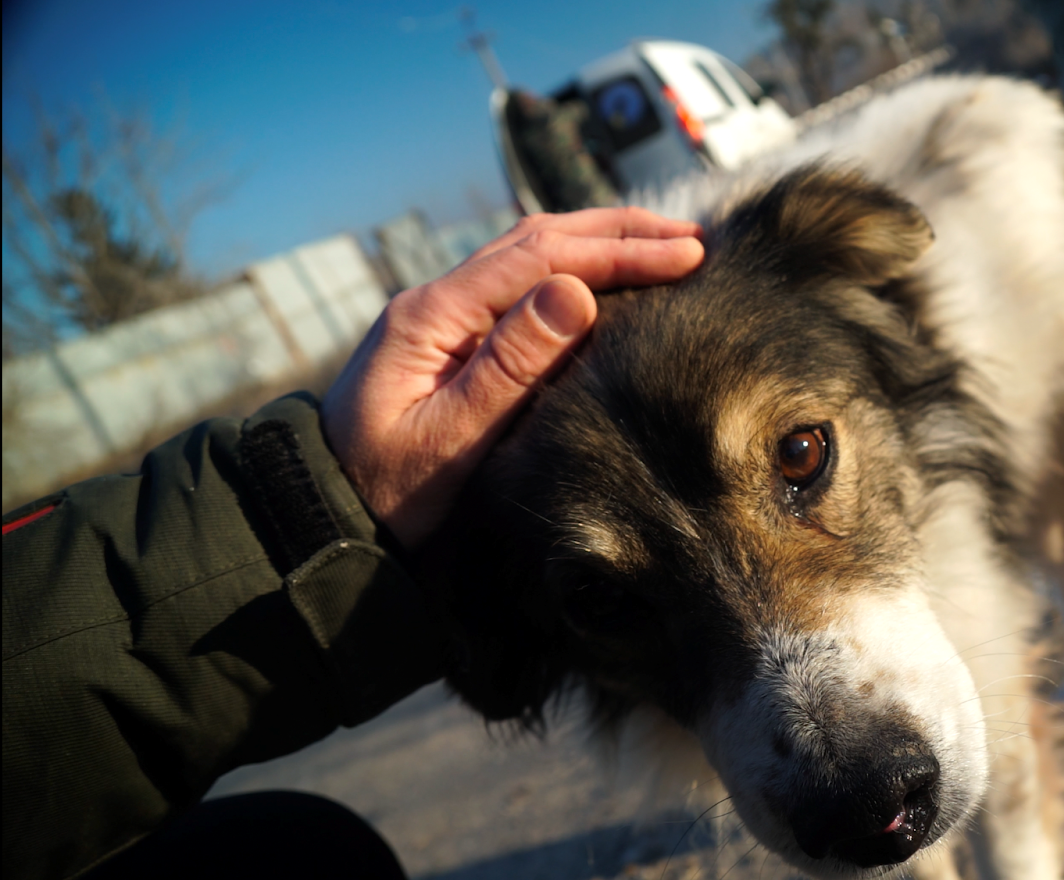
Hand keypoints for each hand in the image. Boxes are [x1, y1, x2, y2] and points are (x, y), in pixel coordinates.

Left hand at [323, 208, 702, 546]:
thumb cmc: (387, 492)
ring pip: (530, 254)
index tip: (687, 253)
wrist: (325, 514)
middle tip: (696, 237)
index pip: (541, 257)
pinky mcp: (455, 339)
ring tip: (667, 245)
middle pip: (538, 238)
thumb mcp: (451, 440)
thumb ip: (510, 368)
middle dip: (621, 232)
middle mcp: (438, 301)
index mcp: (432, 315)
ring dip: (601, 243)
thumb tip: (576, 292)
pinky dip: (576, 270)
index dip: (620, 250)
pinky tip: (611, 281)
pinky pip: (521, 285)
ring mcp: (445, 316)